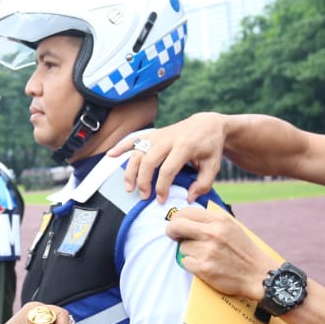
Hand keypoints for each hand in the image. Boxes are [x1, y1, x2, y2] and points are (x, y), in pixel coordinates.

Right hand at [108, 113, 228, 203]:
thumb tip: (188, 197)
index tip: (161, 200)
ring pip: (138, 153)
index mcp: (184, 147)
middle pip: (148, 161)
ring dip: (130, 171)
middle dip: (143, 181)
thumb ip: (203, 183)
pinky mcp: (153, 134)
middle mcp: (168, 140)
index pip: (168, 169)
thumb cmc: (210, 146)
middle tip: (144, 196)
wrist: (207, 124)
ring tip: (129, 188)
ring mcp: (158, 136)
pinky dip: (121, 146)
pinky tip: (111, 155)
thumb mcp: (213, 166)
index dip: (162, 187)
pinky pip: (134, 139)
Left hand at [166, 205, 272, 299]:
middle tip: (173, 236)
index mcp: (219, 220)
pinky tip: (204, 265)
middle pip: (177, 226)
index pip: (186, 212)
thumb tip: (186, 218)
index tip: (176, 223)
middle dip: (171, 231)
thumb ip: (210, 221)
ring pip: (182, 247)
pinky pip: (185, 262)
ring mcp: (208, 251)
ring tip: (203, 255)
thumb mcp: (231, 227)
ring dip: (188, 252)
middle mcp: (213, 233)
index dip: (176, 218)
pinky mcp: (204, 267)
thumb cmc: (243, 250)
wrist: (257, 274)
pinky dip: (191, 265)